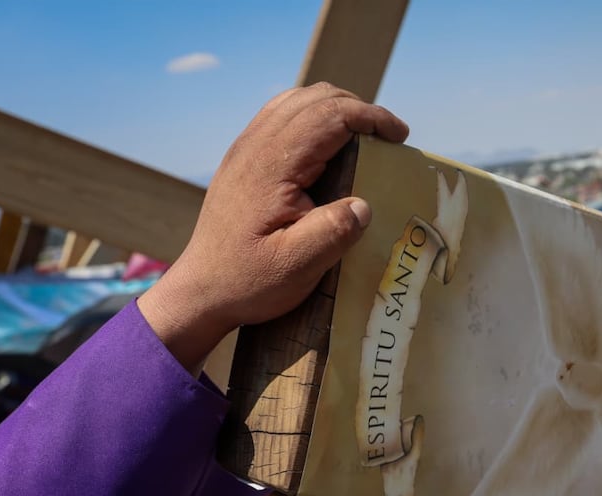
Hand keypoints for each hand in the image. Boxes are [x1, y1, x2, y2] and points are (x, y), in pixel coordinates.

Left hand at [138, 82, 409, 372]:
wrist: (200, 291)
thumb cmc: (249, 281)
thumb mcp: (297, 267)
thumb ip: (333, 232)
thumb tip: (364, 205)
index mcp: (273, 166)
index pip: (330, 115)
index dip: (371, 117)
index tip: (400, 136)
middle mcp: (256, 146)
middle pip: (315, 98)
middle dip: (359, 109)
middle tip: (388, 138)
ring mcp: (246, 149)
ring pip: (297, 101)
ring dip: (336, 109)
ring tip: (364, 137)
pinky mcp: (243, 159)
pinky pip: (282, 116)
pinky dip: (314, 118)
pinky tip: (329, 146)